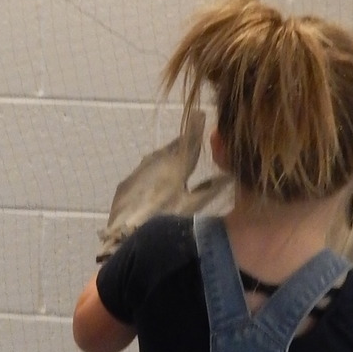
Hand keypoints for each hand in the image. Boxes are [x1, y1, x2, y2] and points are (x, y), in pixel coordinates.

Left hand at [97, 106, 231, 258]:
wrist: (125, 237)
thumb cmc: (166, 221)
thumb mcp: (194, 206)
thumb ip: (211, 189)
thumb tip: (227, 176)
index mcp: (175, 164)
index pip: (189, 141)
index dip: (196, 128)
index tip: (200, 114)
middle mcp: (155, 161)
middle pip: (171, 149)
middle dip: (181, 144)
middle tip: (190, 138)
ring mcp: (137, 172)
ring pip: (155, 160)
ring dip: (166, 158)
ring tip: (176, 161)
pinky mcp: (125, 185)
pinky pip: (143, 172)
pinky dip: (152, 172)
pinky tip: (156, 181)